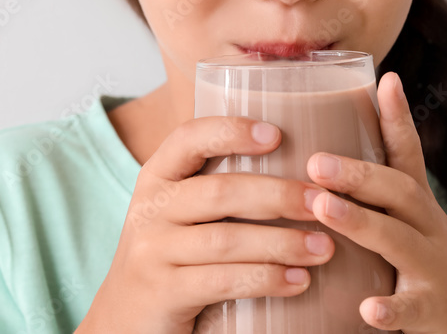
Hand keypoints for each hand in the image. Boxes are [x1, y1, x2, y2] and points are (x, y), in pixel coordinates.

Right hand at [79, 115, 334, 333]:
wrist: (123, 318)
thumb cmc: (168, 257)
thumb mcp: (176, 213)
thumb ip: (214, 188)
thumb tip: (292, 161)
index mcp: (157, 178)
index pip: (187, 139)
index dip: (230, 131)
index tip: (276, 134)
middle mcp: (150, 209)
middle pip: (218, 192)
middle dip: (276, 195)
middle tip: (320, 202)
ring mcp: (152, 252)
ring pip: (224, 240)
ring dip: (281, 243)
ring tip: (323, 248)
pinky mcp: (163, 292)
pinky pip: (220, 281)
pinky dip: (264, 279)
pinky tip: (297, 281)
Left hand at [304, 72, 446, 333]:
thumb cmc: (426, 275)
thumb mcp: (406, 229)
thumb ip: (373, 199)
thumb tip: (316, 159)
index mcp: (417, 209)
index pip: (409, 156)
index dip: (398, 117)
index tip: (388, 77)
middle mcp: (430, 231)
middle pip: (399, 191)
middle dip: (358, 173)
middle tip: (315, 161)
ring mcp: (434, 271)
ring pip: (400, 241)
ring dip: (360, 222)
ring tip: (322, 206)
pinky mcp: (435, 313)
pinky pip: (412, 309)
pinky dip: (390, 309)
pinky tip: (368, 308)